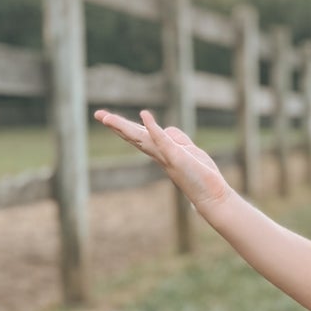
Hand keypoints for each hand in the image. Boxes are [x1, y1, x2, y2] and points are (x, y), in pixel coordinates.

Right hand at [94, 107, 231, 211]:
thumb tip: (166, 128)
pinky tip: (144, 115)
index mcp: (161, 152)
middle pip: (134, 137)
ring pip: (142, 138)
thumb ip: (177, 139)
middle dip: (116, 126)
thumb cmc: (201, 175)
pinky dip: (153, 128)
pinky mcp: (177, 157)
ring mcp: (166, 156)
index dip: (124, 126)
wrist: (212, 195)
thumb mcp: (188, 150)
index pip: (139, 136)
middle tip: (98, 115)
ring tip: (108, 118)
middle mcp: (160, 154)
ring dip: (125, 127)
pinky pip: (163, 140)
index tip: (106, 118)